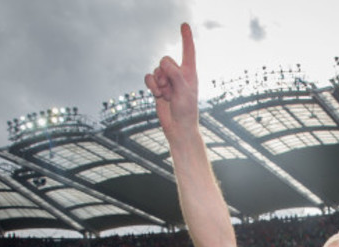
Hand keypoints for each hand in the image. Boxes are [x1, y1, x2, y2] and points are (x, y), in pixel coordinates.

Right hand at [144, 23, 198, 138]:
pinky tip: (157, 95)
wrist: (178, 128)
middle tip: (170, 89)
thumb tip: (163, 63)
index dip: (186, 37)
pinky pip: (149, 78)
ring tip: (165, 95)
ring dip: (158, 82)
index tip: (184, 25)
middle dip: (164, 73)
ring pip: (156, 70)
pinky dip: (151, 85)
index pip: (188, 50)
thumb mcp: (184, 91)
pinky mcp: (158, 88)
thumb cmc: (186, 111)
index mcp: (189, 72)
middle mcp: (178, 74)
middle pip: (165, 60)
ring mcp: (168, 81)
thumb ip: (175, 74)